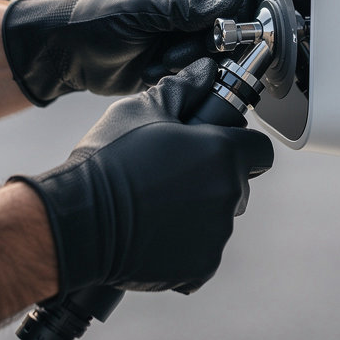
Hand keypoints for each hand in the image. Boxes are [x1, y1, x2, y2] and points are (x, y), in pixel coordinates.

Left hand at [2, 0, 254, 104]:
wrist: (70, 54)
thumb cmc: (97, 18)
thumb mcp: (144, 6)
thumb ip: (188, 5)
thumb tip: (231, 4)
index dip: (237, 6)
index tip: (227, 28)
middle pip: (232, 18)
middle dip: (212, 39)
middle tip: (184, 47)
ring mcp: (186, 28)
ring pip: (220, 47)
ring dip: (194, 57)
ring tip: (164, 58)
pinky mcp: (180, 55)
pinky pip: (202, 67)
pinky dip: (183, 71)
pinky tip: (156, 67)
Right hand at [9, 58, 273, 294]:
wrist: (79, 221)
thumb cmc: (109, 159)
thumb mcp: (141, 110)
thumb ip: (182, 88)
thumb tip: (204, 71)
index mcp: (221, 153)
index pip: (260, 149)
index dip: (241, 145)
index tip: (216, 146)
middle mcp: (228, 194)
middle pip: (237, 184)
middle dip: (213, 179)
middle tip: (172, 175)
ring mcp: (216, 235)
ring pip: (218, 219)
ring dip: (198, 212)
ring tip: (154, 205)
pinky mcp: (200, 269)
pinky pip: (201, 253)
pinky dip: (184, 246)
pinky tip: (152, 233)